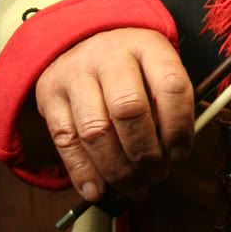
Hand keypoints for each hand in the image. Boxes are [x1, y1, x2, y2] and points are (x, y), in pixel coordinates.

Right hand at [34, 27, 194, 202]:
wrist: (81, 40)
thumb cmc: (131, 67)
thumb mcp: (157, 68)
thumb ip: (168, 105)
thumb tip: (174, 154)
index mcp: (147, 45)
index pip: (171, 86)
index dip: (179, 127)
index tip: (180, 154)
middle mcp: (109, 55)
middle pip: (129, 110)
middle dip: (146, 154)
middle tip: (157, 175)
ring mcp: (75, 73)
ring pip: (95, 131)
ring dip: (117, 170)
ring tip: (134, 187)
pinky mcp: (50, 94)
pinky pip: (66, 141)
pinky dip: (83, 173)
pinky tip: (98, 191)